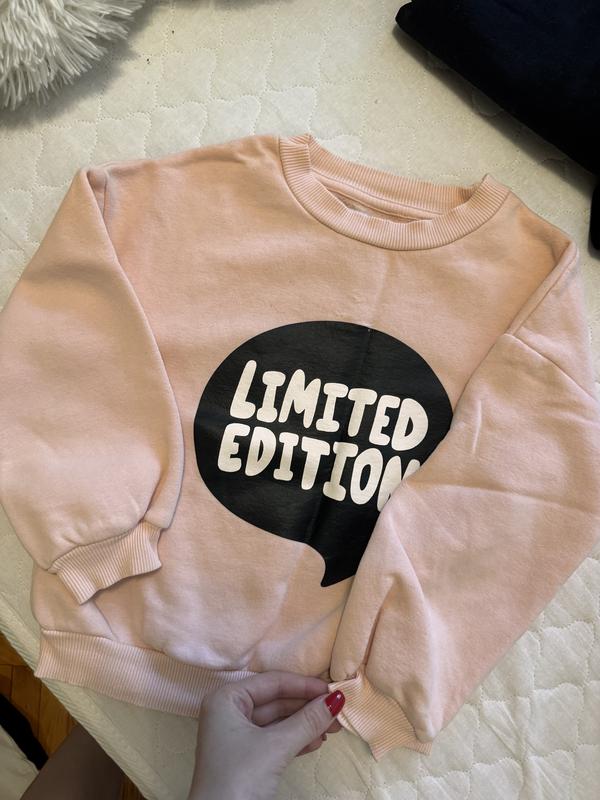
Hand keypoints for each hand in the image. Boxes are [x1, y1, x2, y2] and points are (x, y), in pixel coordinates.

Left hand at [186, 670, 344, 799]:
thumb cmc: (239, 779)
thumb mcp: (276, 747)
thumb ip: (307, 721)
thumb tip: (338, 700)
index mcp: (226, 699)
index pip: (272, 682)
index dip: (304, 686)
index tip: (332, 690)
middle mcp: (229, 712)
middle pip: (276, 701)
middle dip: (307, 707)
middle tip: (338, 711)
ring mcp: (236, 735)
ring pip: (278, 722)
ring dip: (305, 724)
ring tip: (333, 727)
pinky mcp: (245, 757)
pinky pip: (275, 739)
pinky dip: (295, 740)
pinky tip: (317, 741)